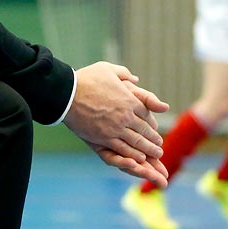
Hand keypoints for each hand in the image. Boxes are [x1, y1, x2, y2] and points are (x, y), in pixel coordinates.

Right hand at [62, 62, 170, 185]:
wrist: (67, 93)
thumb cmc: (86, 79)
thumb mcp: (108, 69)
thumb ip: (124, 74)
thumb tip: (135, 79)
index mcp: (129, 100)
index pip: (147, 114)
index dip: (152, 124)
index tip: (155, 130)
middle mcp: (126, 115)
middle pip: (144, 130)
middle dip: (153, 140)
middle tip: (159, 147)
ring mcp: (115, 128)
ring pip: (136, 142)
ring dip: (148, 150)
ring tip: (155, 155)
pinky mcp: (104, 137)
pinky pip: (122, 148)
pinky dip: (133, 155)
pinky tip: (139, 159)